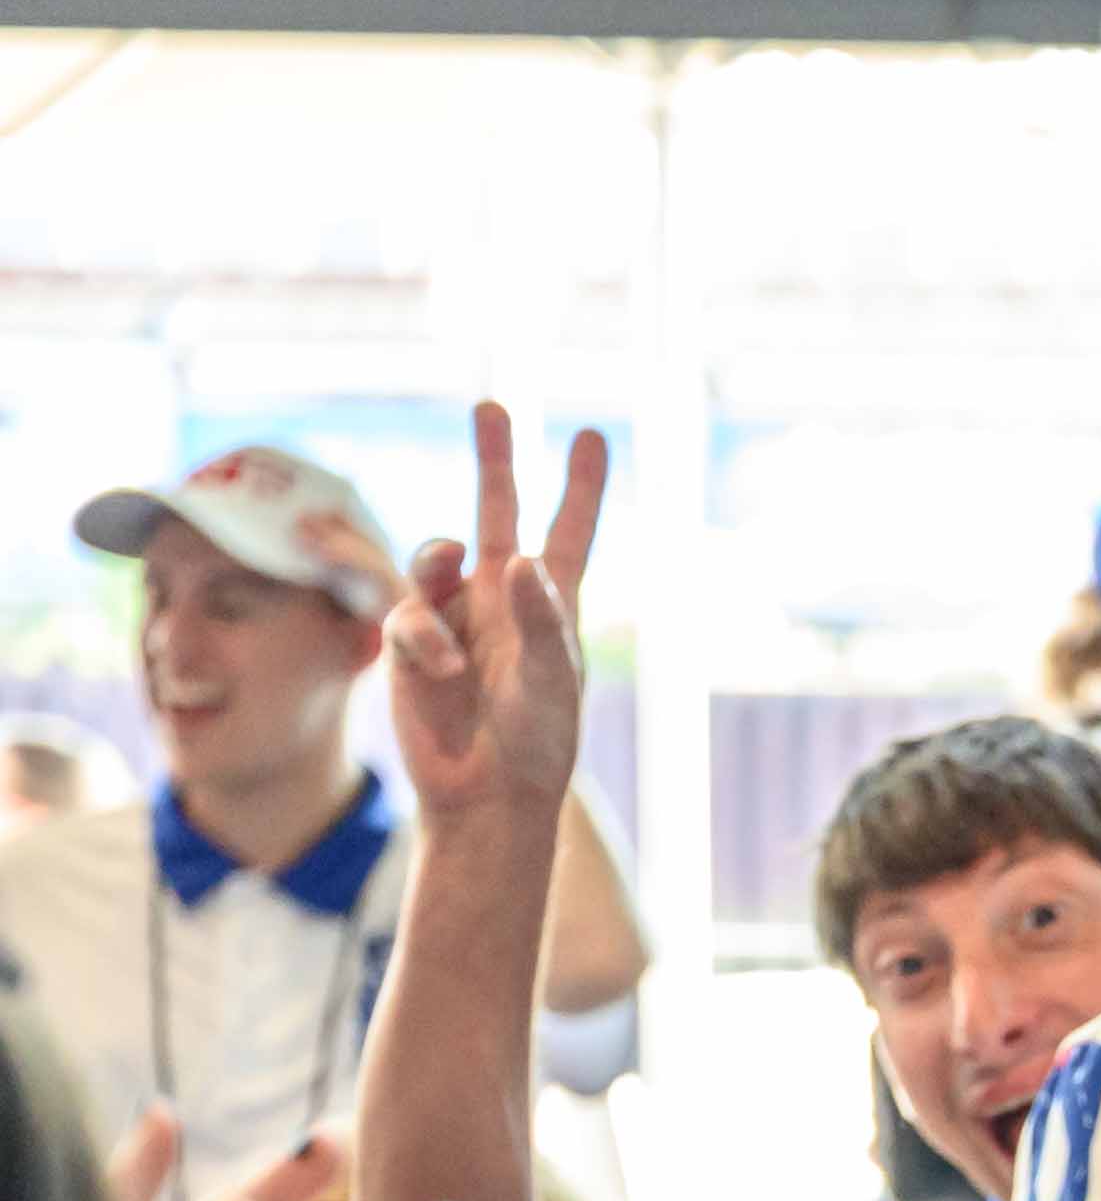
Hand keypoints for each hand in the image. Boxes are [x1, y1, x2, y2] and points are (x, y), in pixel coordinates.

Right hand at [377, 400, 605, 833]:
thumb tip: (519, 557)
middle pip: (495, 512)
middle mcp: (502, 599)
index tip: (592, 434)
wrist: (487, 795)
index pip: (568, 533)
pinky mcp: (411, 641)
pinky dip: (423, 640)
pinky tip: (443, 675)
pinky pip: (408, 616)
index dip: (581, 486)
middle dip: (495, 459)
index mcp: (551, 606)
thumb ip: (542, 620)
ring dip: (436, 574)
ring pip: (433, 557)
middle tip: (493, 405)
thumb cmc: (536, 743)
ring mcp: (453, 616)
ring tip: (454, 653)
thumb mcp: (554, 683)